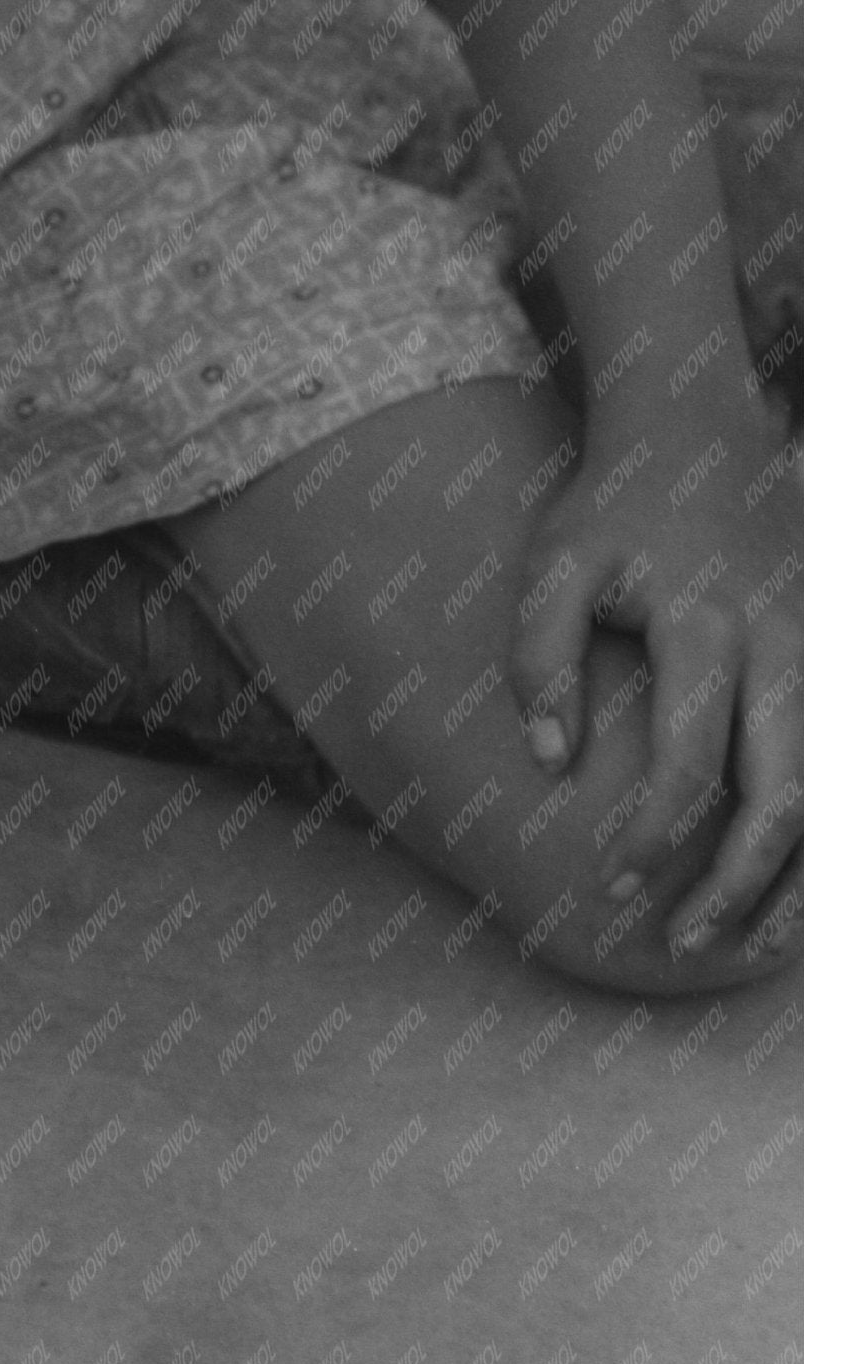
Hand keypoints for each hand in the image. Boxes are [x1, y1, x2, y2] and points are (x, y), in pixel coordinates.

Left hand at [509, 402, 800, 969]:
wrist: (698, 421)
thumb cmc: (613, 505)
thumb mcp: (555, 562)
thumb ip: (539, 656)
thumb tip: (548, 760)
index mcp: (705, 621)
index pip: (687, 756)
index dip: (654, 833)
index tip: (612, 885)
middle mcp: (783, 640)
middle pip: (784, 792)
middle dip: (738, 883)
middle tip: (682, 941)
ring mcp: (825, 646)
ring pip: (833, 789)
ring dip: (800, 878)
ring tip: (748, 942)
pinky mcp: (839, 650)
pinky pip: (843, 759)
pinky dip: (825, 830)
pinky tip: (795, 884)